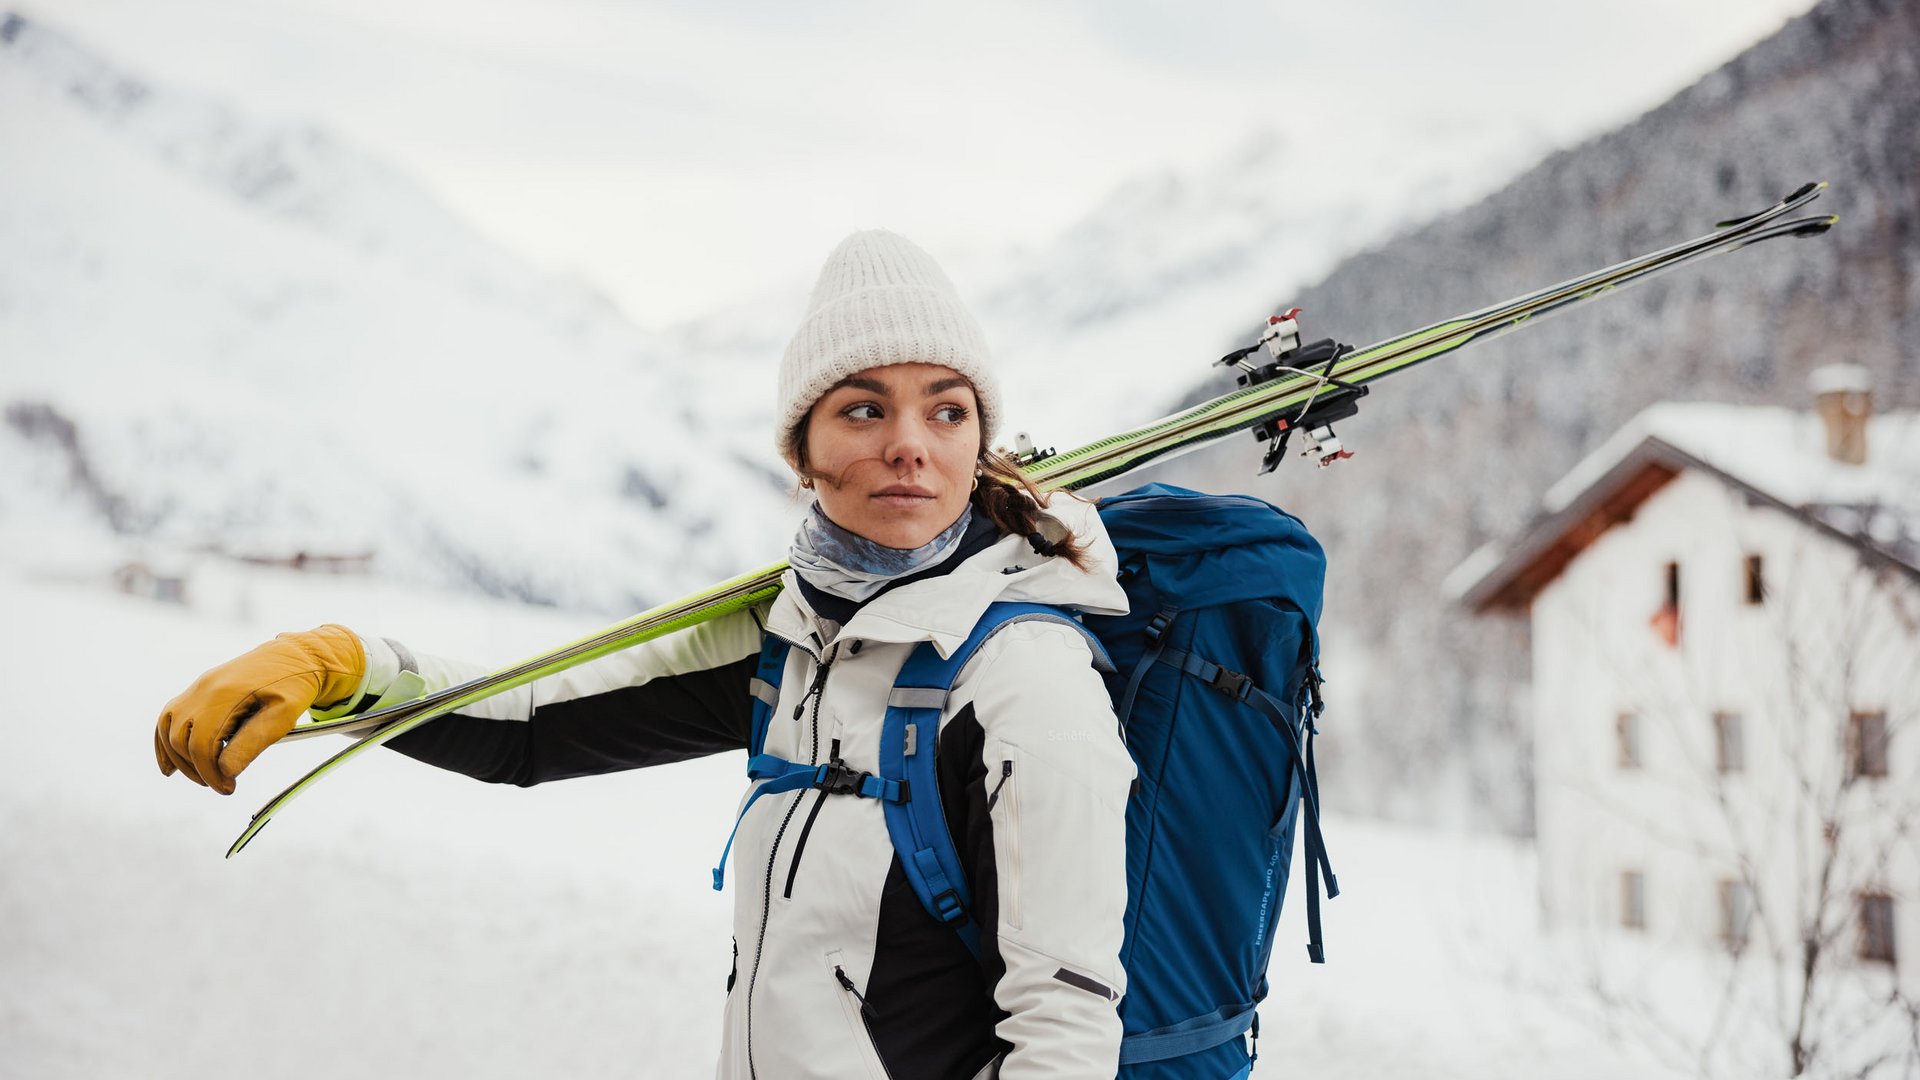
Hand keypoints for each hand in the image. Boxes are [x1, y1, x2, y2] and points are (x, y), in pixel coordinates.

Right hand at [154, 624, 364, 793]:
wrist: (296, 656)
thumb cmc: (294, 687)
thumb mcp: (284, 716)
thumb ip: (253, 743)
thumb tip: (225, 772)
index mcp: (225, 694)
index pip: (201, 744)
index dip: (209, 772)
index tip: (228, 788)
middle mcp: (204, 688)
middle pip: (180, 739)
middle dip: (197, 769)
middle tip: (221, 784)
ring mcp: (198, 686)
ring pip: (167, 728)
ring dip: (179, 758)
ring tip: (202, 777)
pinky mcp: (198, 689)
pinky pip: (169, 716)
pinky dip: (165, 742)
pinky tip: (170, 766)